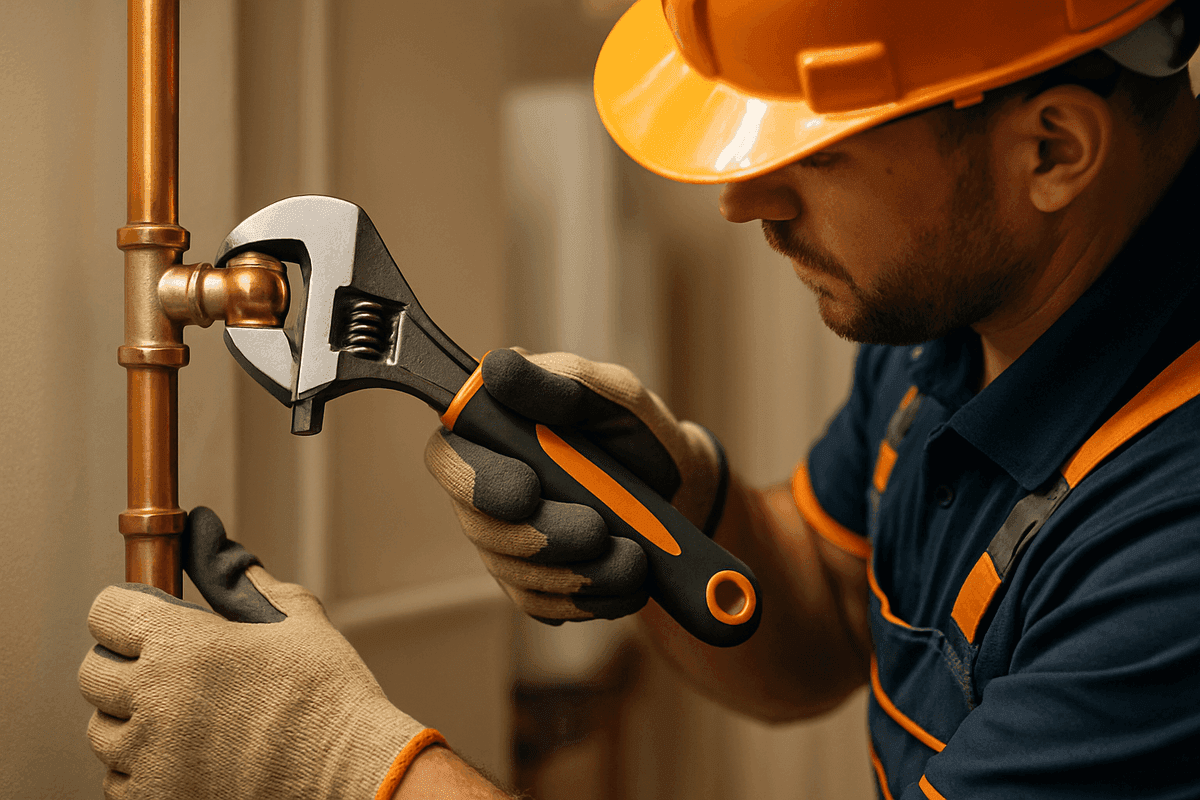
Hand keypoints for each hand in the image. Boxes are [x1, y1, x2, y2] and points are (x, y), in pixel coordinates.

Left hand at [78, 507, 443, 799]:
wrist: (349, 768)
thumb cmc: (327, 690)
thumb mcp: (293, 614)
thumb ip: (238, 574)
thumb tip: (205, 531)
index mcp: (183, 643)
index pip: (105, 612)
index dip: (129, 610)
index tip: (151, 619)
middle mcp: (155, 699)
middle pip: (93, 672)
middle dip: (126, 664)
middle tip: (171, 668)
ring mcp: (151, 756)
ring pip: (101, 731)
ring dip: (131, 719)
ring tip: (183, 715)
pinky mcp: (156, 798)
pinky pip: (117, 780)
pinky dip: (141, 766)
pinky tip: (185, 753)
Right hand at [425, 348, 727, 622]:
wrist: (679, 492)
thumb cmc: (636, 433)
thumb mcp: (613, 395)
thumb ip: (561, 383)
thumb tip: (496, 369)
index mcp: (491, 432)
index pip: (447, 456)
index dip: (476, 480)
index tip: (528, 490)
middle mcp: (485, 489)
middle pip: (479, 526)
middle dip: (541, 536)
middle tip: (598, 530)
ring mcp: (505, 542)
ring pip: (514, 572)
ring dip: (576, 573)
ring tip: (634, 559)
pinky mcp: (531, 586)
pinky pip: (543, 607)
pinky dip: (589, 600)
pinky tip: (628, 585)